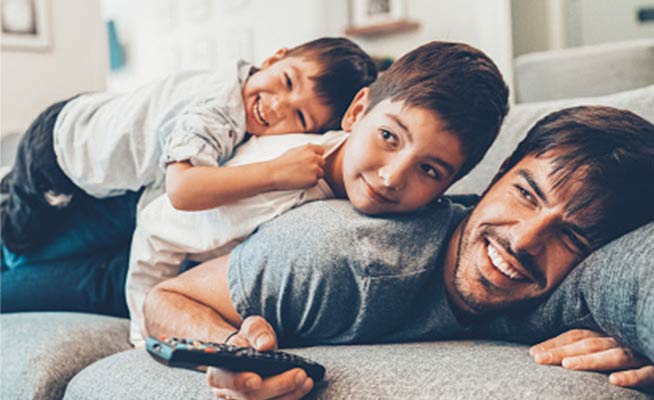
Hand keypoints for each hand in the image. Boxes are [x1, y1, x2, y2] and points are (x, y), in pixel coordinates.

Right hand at [206, 316, 313, 399]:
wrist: (249, 352)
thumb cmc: (248, 340)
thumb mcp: (251, 327)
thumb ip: (256, 331)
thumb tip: (265, 344)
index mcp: (219, 371)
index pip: (226, 380)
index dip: (241, 382)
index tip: (257, 379)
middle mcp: (227, 393)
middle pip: (249, 398)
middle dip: (277, 386)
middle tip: (299, 374)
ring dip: (288, 395)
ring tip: (305, 380)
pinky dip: (291, 397)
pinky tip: (303, 387)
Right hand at [269, 144, 325, 190]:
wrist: (274, 173)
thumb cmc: (281, 162)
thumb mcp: (294, 150)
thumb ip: (305, 151)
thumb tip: (312, 151)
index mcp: (309, 148)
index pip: (321, 150)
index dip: (317, 156)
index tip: (311, 160)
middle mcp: (314, 157)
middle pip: (323, 162)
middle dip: (316, 166)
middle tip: (305, 170)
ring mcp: (315, 168)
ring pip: (320, 173)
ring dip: (314, 175)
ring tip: (301, 176)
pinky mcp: (313, 179)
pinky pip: (316, 182)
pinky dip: (310, 183)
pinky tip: (300, 181)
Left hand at [530, 329, 653, 390]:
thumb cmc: (633, 349)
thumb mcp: (608, 345)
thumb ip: (586, 347)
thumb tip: (548, 354)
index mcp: (607, 333)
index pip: (576, 336)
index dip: (555, 343)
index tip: (533, 353)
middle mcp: (620, 340)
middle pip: (588, 344)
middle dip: (562, 352)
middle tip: (538, 359)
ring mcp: (639, 353)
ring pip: (613, 356)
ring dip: (590, 361)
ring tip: (567, 366)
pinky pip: (645, 373)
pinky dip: (630, 376)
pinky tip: (614, 381)